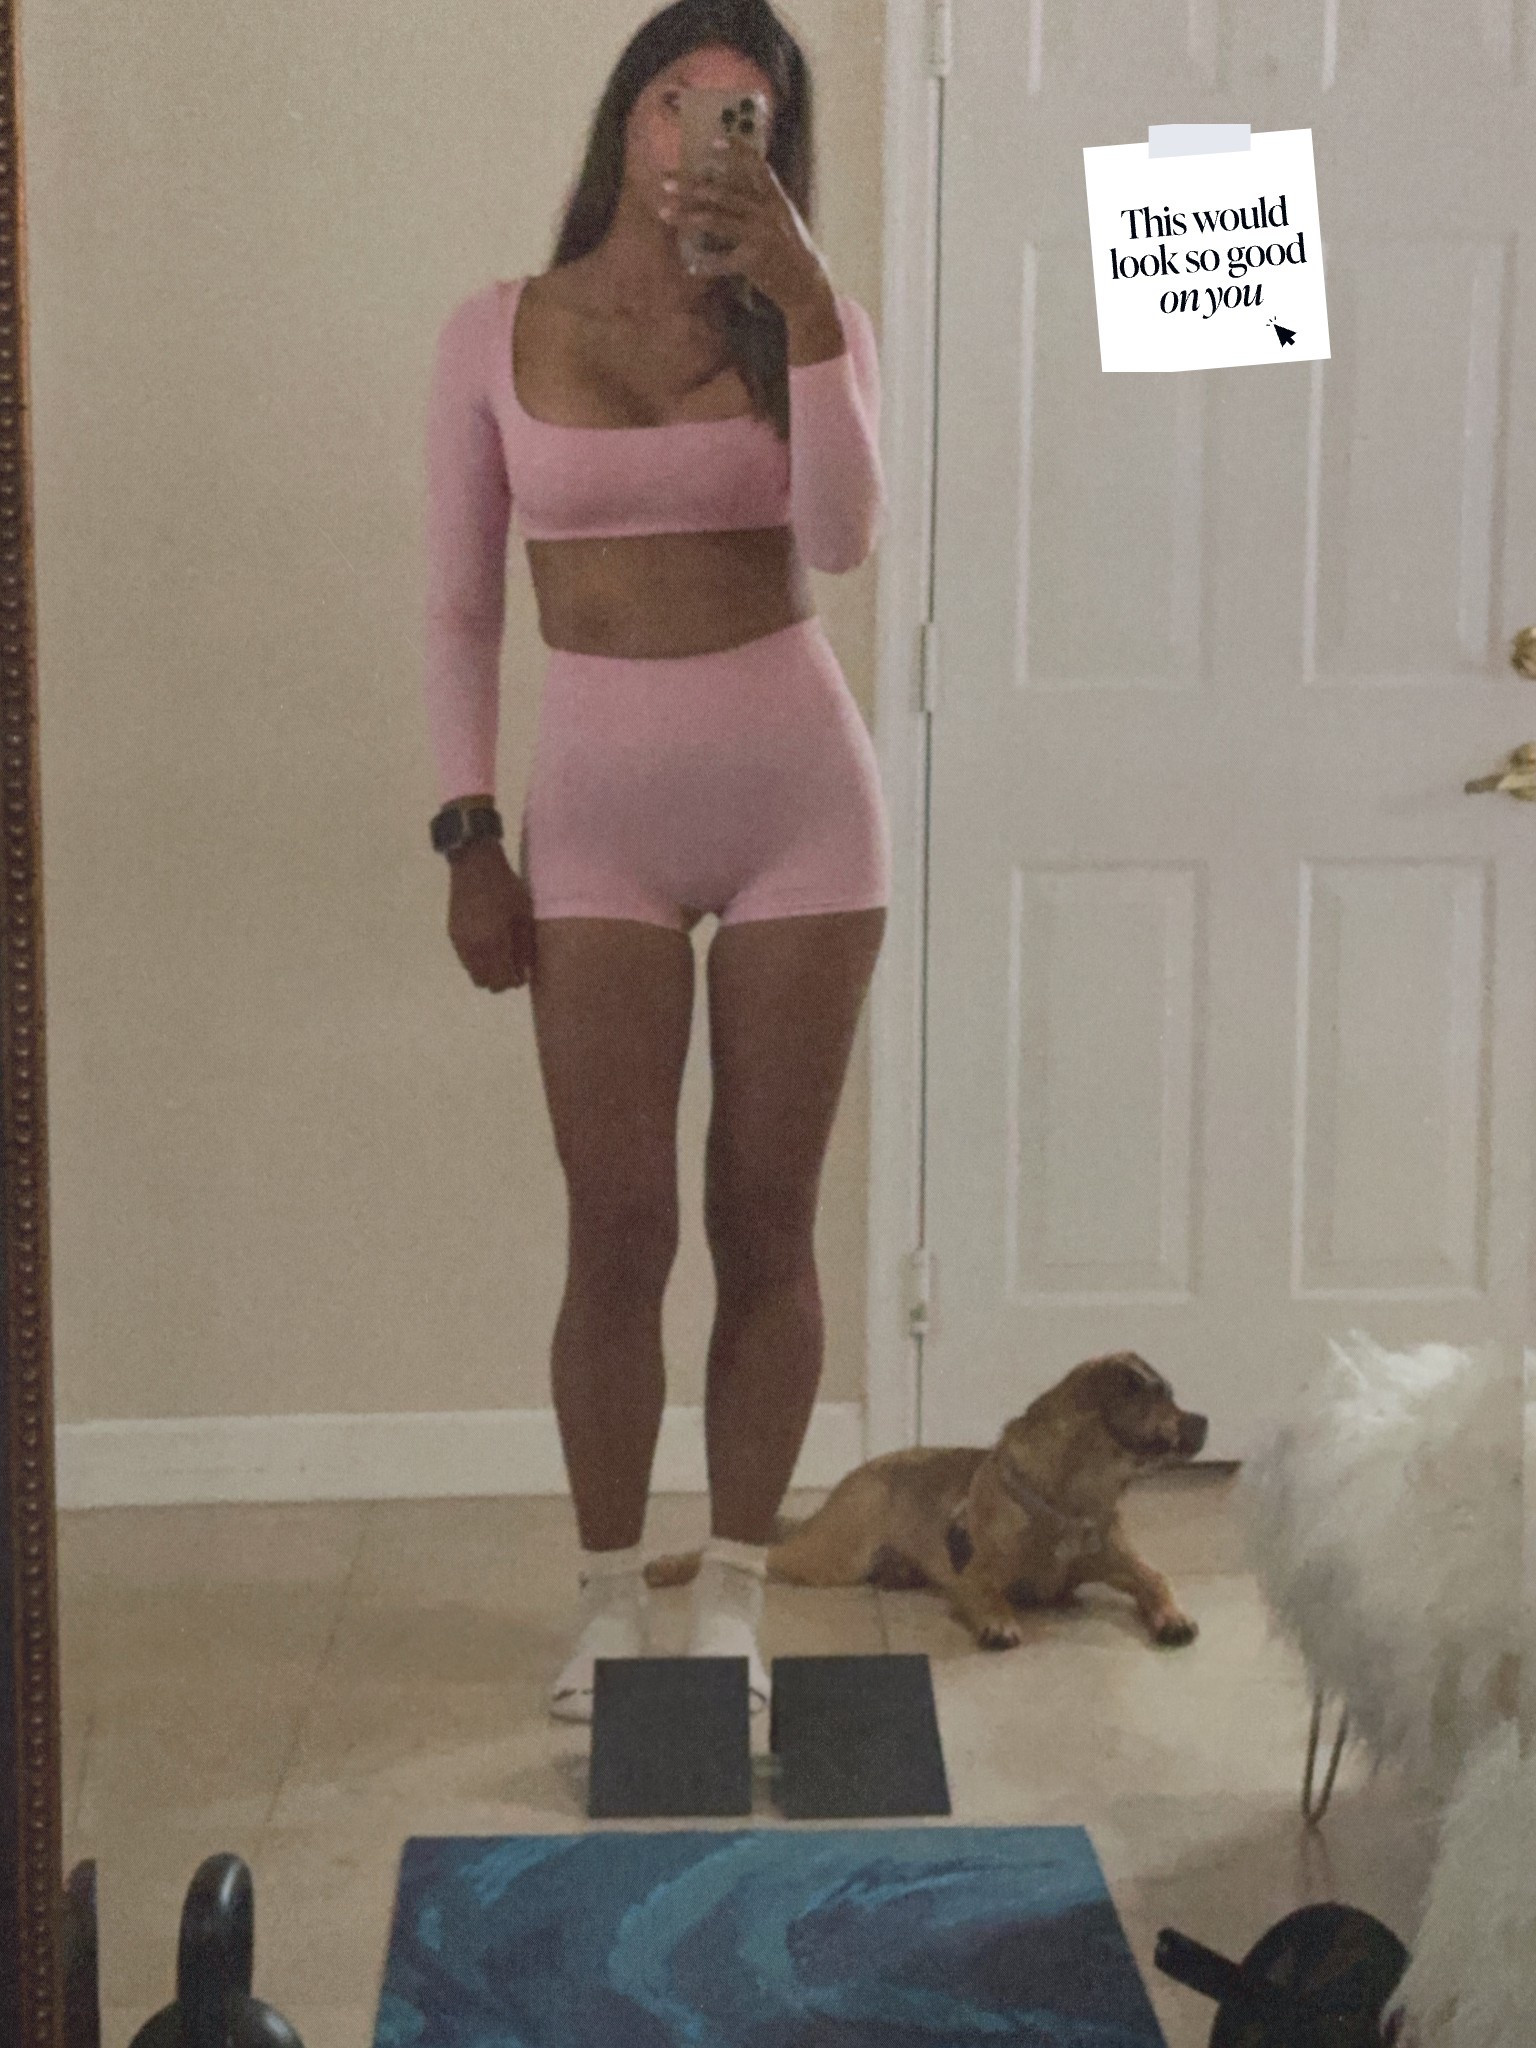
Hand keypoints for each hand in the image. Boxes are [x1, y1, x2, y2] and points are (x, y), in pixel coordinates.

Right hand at [446, 840, 534, 991]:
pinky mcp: (453, 934)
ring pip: (472, 972)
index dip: (513, 982)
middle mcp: (473, 948)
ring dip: (486, 970)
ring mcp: (460, 942)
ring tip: (500, 953)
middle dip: (499, 980)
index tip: (522, 973)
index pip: (501, 982)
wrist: (474, 865)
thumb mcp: (523, 915)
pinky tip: (487, 942)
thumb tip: (526, 975)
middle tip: (511, 965)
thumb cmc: (506, 888)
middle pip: (484, 983)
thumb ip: (525, 948)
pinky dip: (476, 958)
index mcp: (493, 944)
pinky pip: (464, 958)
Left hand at [659, 133, 832, 319]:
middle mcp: (767, 214)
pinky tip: (690, 267)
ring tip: (665, 211)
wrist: (807, 285)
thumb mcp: (782, 219)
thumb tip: (730, 185)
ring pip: (717, 221)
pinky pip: (722, 261)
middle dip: (691, 185)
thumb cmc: (791, 251)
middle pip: (724, 193)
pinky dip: (705, 265)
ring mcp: (759, 237)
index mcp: (776, 200)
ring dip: (688, 215)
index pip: (757, 167)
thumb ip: (761, 202)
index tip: (713, 142)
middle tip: (665, 180)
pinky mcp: (753, 262)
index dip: (737, 152)